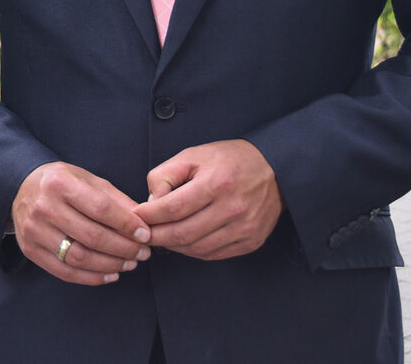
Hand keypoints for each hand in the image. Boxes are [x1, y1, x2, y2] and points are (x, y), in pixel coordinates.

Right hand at [10, 162, 151, 284]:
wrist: (21, 188)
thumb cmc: (61, 183)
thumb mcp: (87, 179)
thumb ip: (115, 199)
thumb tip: (143, 222)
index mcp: (60, 183)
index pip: (100, 208)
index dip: (126, 224)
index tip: (145, 234)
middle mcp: (44, 207)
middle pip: (92, 236)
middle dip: (124, 248)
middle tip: (142, 252)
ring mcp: (35, 231)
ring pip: (79, 257)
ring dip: (111, 265)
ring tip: (129, 264)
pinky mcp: (31, 250)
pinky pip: (65, 272)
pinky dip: (92, 277)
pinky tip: (110, 274)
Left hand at [136, 139, 283, 260]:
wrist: (274, 169)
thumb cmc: (229, 160)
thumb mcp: (193, 155)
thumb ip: (165, 176)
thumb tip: (151, 202)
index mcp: (216, 183)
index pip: (172, 209)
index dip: (149, 216)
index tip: (136, 217)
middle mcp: (232, 208)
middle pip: (183, 233)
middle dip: (157, 236)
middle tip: (142, 233)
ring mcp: (244, 228)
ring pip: (197, 248)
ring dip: (173, 246)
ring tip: (162, 237)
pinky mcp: (251, 241)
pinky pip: (214, 254)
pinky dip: (193, 251)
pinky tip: (184, 242)